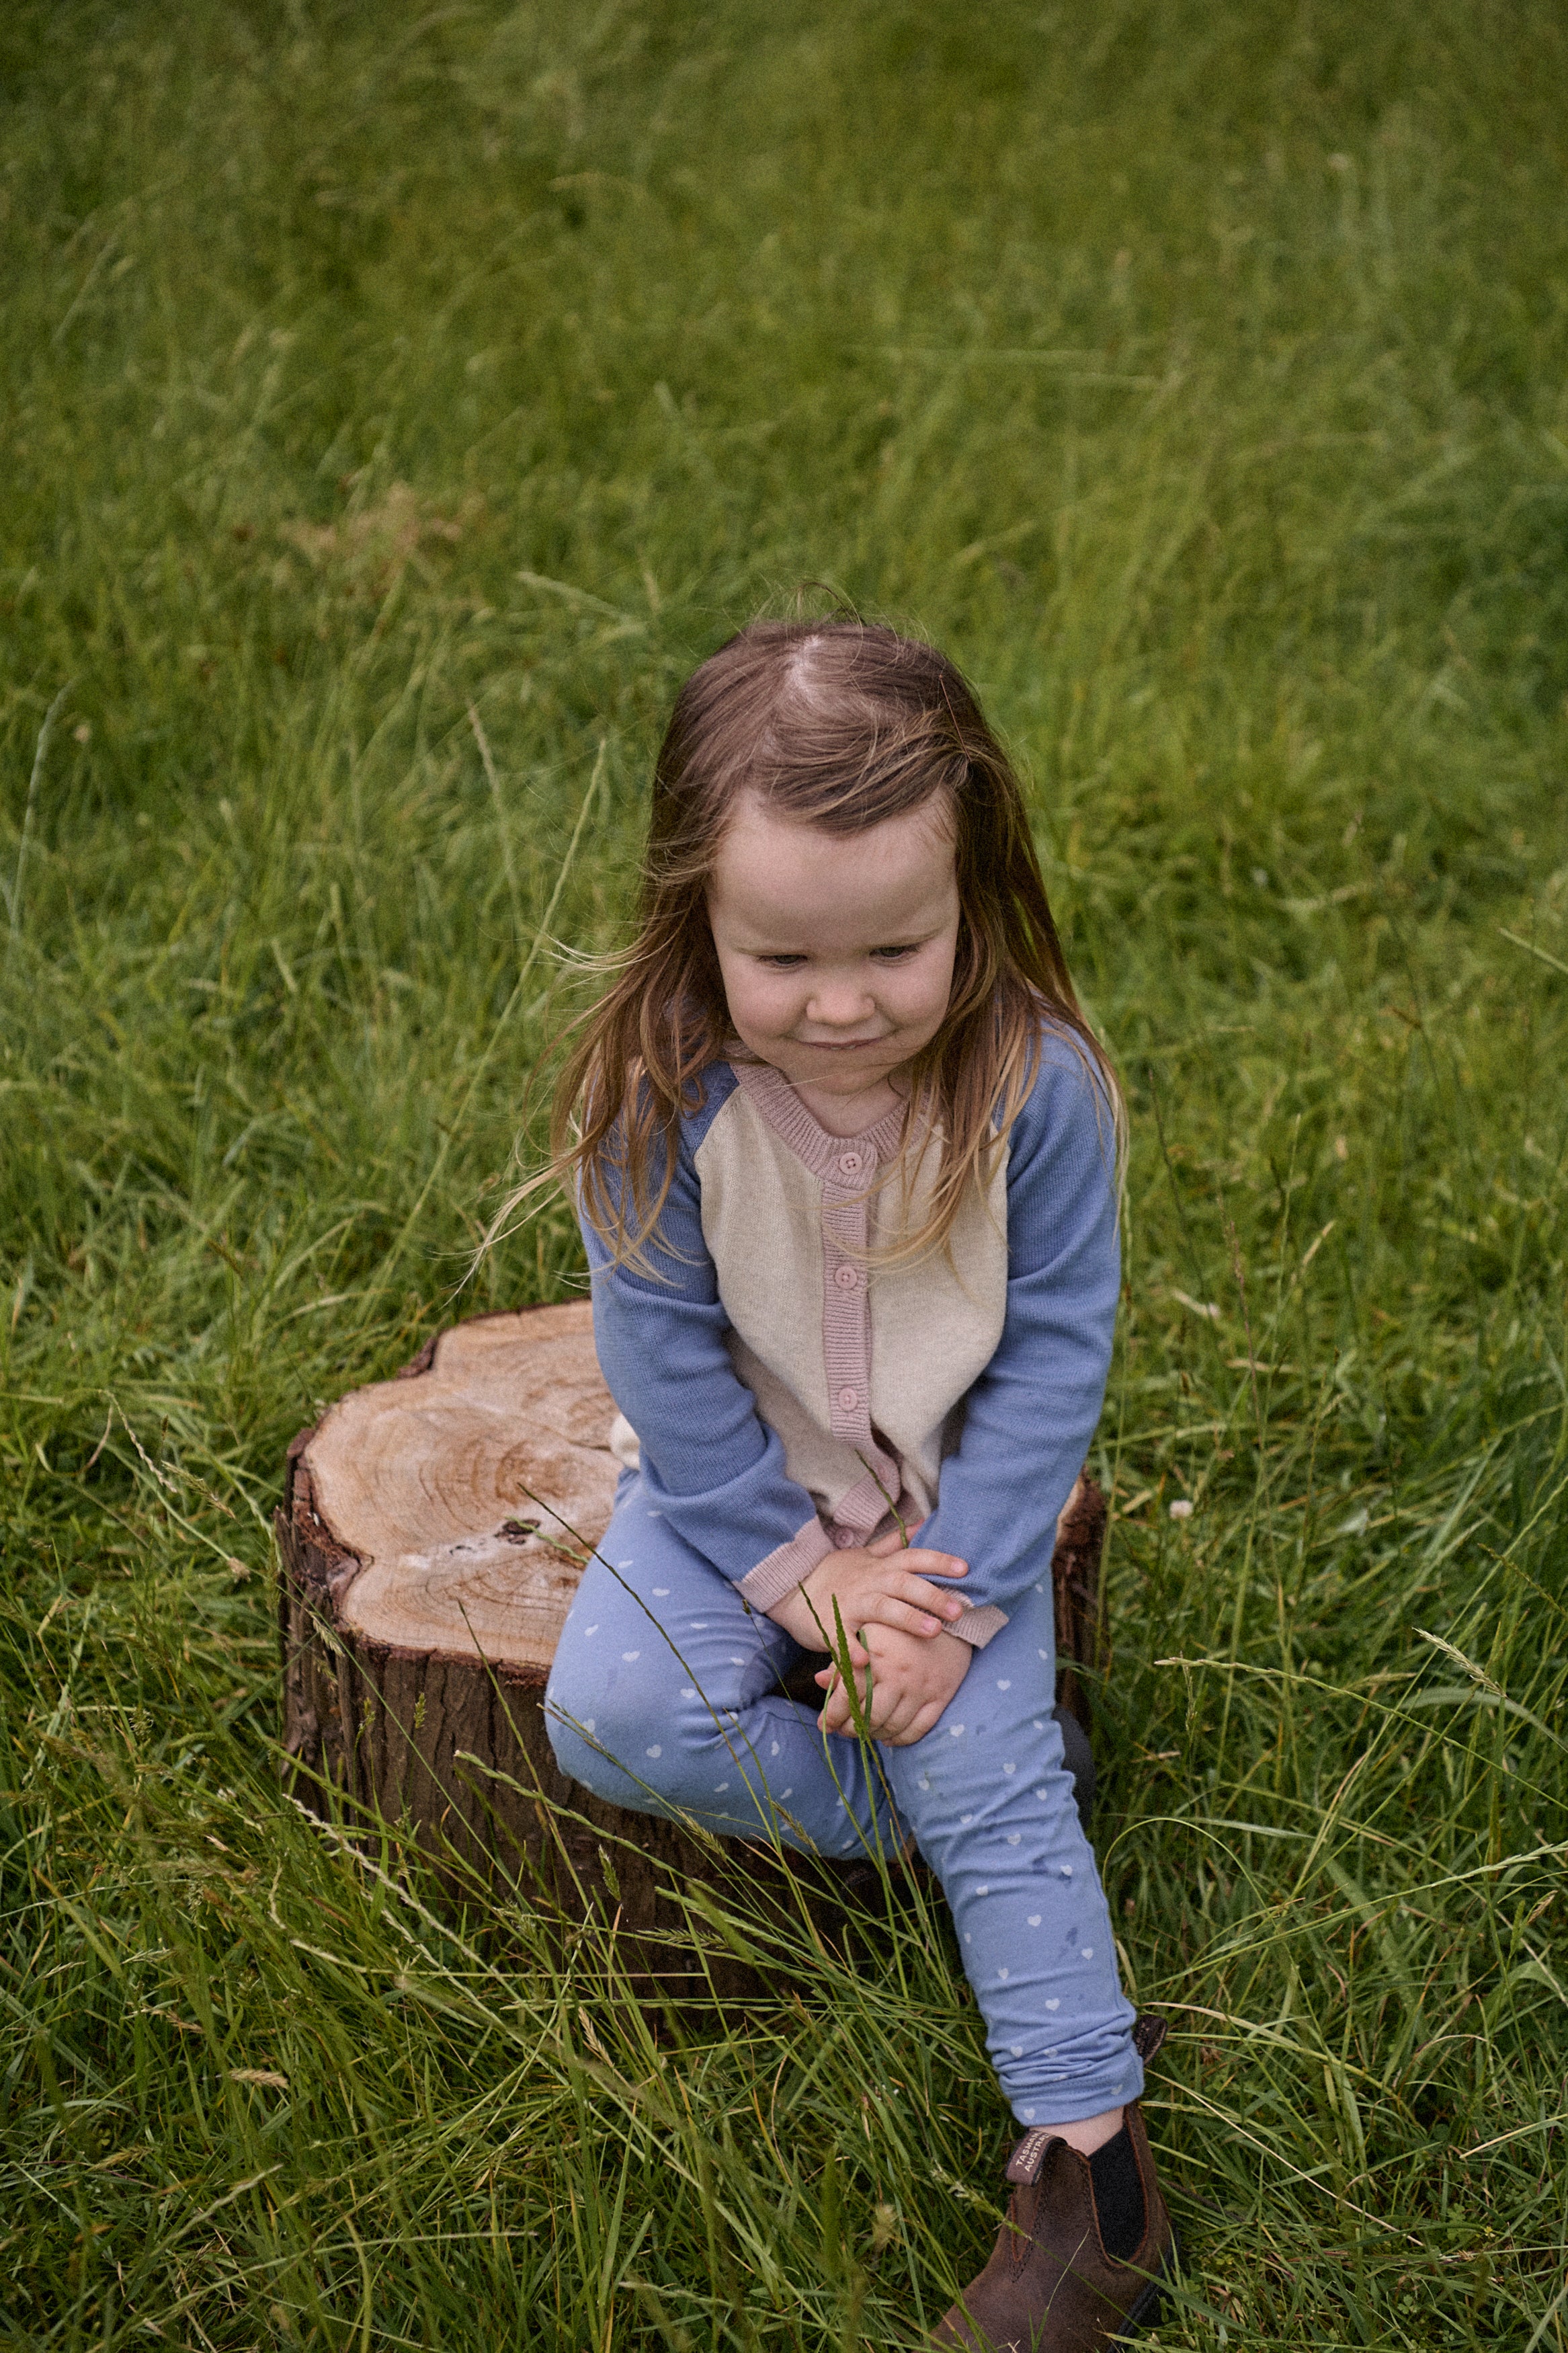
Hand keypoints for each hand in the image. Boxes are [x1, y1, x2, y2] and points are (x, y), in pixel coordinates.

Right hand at [764, 1527, 967, 1664]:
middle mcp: (869, 1583)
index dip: (938, 1561)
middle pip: (904, 1584)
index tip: (965, 1569)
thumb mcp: (865, 1555)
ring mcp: (851, 1605)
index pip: (913, 1558)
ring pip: (882, 1609)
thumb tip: (924, 1521)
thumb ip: (895, 1543)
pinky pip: (844, 1641)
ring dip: (908, 1619)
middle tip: (959, 1610)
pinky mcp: (832, 1627)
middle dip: (932, 1595)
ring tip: (933, 1631)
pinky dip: (854, 1651)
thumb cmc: (836, 1574)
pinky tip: (868, 1663)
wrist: (791, 1588)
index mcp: (880, 1567)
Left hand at [817, 1622, 971, 1745]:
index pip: (848, 1695)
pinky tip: (888, 1737)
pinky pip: (917, 1729)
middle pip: (868, 1716)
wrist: (947, 1621)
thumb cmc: (899, 1627)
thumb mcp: (867, 1633)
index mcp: (876, 1656)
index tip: (823, 1725)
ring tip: (863, 1732)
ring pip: (891, 1726)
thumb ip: (843, 1658)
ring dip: (873, 1735)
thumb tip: (819, 1681)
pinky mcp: (940, 1697)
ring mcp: (920, 1688)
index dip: (832, 1715)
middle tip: (842, 1732)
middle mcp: (898, 1675)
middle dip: (850, 1729)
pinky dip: (900, 1739)